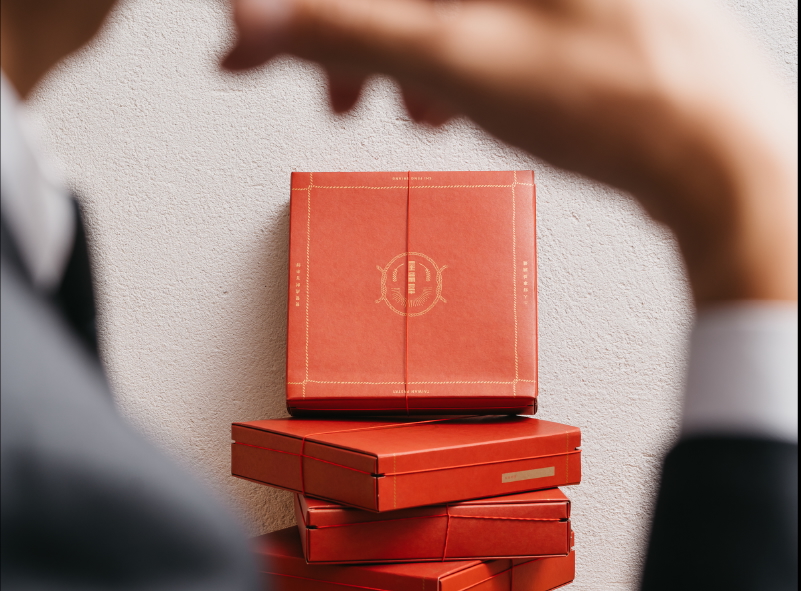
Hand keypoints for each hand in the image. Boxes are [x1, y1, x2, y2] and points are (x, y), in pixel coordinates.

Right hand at [223, 0, 796, 306]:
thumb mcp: (459, 59)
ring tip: (402, 111)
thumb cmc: (619, 102)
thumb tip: (265, 21)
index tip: (252, 45)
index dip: (297, 7)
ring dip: (399, 56)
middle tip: (329, 92)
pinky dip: (445, 60)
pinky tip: (448, 99)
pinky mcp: (560, 9)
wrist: (709, 154)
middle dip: (349, 34)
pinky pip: (476, 19)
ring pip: (435, 1)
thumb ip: (352, 30)